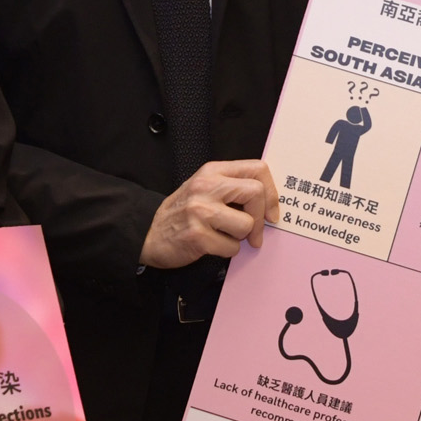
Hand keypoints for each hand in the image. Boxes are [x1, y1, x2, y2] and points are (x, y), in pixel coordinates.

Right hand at [142, 160, 275, 267]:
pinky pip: (232, 247)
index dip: (272, 192)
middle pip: (256, 193)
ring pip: (246, 224)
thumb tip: (269, 201)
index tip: (271, 211)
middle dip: (262, 218)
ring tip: (226, 236)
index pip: (257, 169)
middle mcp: (206, 186)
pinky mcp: (198, 236)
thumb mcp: (204, 187)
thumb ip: (232, 186)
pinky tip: (213, 245)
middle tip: (256, 232)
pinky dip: (228, 251)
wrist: (148, 233)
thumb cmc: (182, 212)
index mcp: (212, 171)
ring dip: (242, 237)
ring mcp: (201, 211)